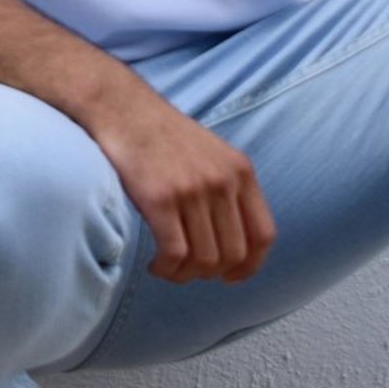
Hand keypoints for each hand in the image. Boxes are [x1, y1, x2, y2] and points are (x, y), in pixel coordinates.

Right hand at [89, 83, 276, 285]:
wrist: (124, 109)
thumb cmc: (163, 135)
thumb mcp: (213, 154)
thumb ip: (229, 188)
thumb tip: (234, 240)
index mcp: (241, 171)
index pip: (263, 235)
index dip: (250, 266)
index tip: (231, 278)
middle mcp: (222, 181)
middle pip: (233, 254)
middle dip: (211, 273)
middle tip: (188, 270)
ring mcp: (193, 189)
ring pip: (204, 260)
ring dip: (185, 275)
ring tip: (168, 268)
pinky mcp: (160, 198)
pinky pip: (175, 254)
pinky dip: (167, 269)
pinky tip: (156, 265)